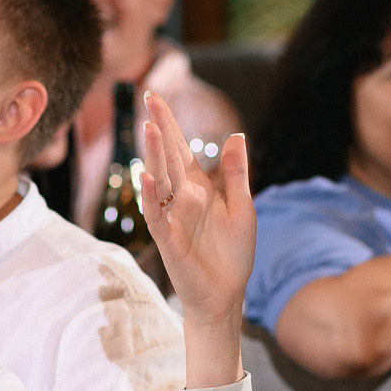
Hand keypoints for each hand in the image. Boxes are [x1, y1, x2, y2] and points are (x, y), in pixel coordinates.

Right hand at [138, 92, 253, 386]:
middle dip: (158, 129)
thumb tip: (235, 136)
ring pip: (158, 181)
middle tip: (148, 98)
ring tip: (148, 128)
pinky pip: (156, 216)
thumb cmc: (233, 253)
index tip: (156, 96)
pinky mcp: (169, 240)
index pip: (180, 150)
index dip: (170, 125)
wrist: (227, 294)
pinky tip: (148, 178)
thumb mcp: (242, 207)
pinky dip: (151, 197)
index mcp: (198, 188)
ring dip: (152, 156)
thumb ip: (235, 173)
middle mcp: (180, 199)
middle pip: (167, 158)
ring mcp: (171, 218)